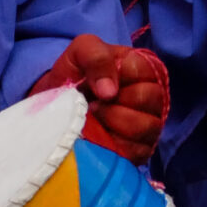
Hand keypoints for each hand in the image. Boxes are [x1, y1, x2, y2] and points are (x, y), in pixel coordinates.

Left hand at [33, 35, 168, 164]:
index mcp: (141, 69)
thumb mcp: (78, 54)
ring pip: (147, 126)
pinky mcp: (140, 152)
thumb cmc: (73, 77)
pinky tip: (100, 137)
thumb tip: (110, 91)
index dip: (121, 74)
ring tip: (95, 118)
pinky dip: (115, 144)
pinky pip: (138, 151)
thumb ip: (95, 56)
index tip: (98, 80)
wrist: (56, 108)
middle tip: (94, 101)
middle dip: (117, 100)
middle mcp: (151, 97)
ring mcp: (148, 126)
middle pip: (151, 97)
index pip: (146, 69)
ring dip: (115, 121)